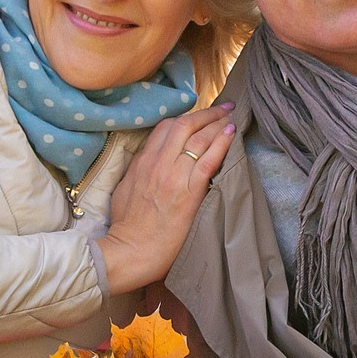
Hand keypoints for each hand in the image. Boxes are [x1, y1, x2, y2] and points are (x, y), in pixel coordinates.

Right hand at [96, 105, 234, 293]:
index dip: (186, 118)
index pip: (165, 128)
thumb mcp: (125, 190)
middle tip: (222, 107)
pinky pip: (208, 159)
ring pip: (198, 138)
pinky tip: (230, 133)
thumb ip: (138, 171)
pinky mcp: (188, 191)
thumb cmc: (128, 227)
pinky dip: (221, 142)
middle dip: (206, 113)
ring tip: (230, 116)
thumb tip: (149, 161)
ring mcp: (173, 175)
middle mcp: (157, 163)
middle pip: (184, 126)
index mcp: (142, 162)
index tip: (199, 115)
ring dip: (217, 123)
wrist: (131, 250)